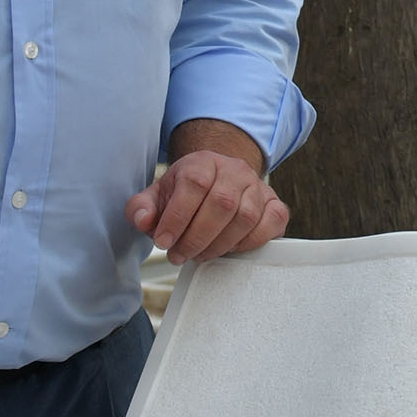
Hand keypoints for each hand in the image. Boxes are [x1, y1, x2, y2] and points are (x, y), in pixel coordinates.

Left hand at [128, 126, 288, 261]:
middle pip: (221, 203)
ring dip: (219, 244)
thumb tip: (142, 219)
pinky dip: (249, 243)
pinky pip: (270, 224)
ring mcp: (258, 187)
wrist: (218, 182)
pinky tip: (229, 249)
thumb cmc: (187, 193)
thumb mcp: (158, 196)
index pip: (194, 183)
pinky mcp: (275, 205)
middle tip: (180, 255)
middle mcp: (234, 170)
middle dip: (196, 237)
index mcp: (203, 161)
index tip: (163, 241)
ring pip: (245, 217)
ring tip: (200, 255)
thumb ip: (142, 208)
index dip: (177, 217)